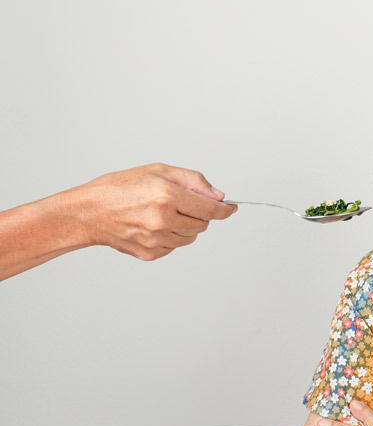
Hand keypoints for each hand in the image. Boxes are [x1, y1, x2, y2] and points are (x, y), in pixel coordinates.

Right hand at [76, 163, 236, 259]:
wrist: (88, 212)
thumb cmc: (119, 188)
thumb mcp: (157, 171)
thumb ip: (193, 181)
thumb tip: (218, 195)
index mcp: (166, 196)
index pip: (210, 209)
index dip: (225, 210)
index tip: (231, 209)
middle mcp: (163, 221)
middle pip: (203, 224)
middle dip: (200, 214)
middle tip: (181, 204)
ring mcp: (157, 240)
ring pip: (191, 237)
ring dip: (186, 226)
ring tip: (163, 214)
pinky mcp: (151, 254)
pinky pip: (175, 246)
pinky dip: (171, 236)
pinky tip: (152, 226)